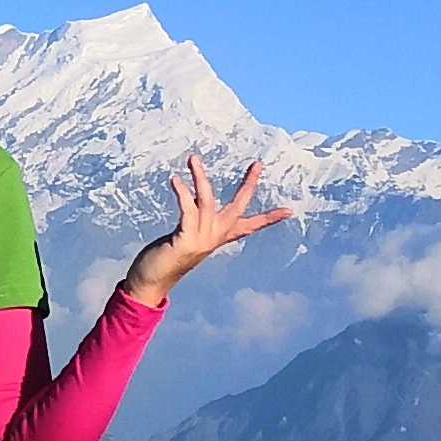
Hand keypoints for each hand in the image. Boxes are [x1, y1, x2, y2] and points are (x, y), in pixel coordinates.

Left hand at [120, 154, 292, 307]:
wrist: (150, 283)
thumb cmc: (165, 259)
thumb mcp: (186, 237)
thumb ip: (194, 223)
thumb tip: (193, 206)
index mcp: (218, 238)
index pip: (250, 226)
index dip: (270, 218)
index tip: (290, 211)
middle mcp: (214, 237)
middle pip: (238, 207)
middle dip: (249, 184)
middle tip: (258, 164)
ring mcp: (202, 239)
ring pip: (207, 201)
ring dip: (200, 177)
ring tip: (193, 158)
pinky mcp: (186, 239)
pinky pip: (187, 210)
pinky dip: (182, 193)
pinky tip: (175, 179)